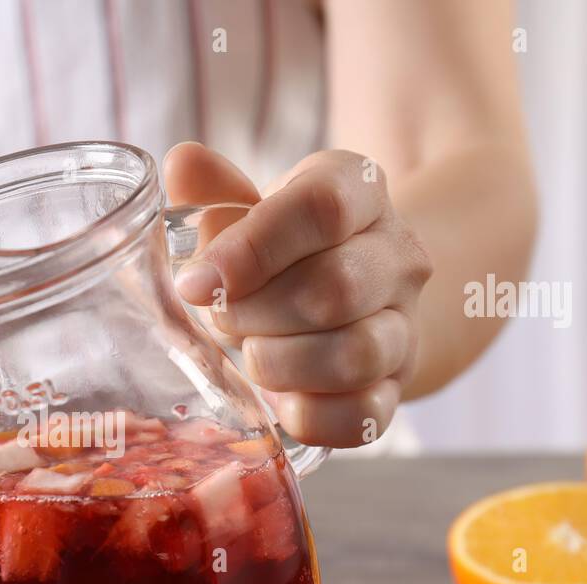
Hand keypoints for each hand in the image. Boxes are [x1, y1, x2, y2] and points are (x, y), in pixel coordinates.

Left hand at [165, 143, 431, 447]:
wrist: (355, 304)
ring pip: (353, 355)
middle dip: (255, 315)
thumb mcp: (251, 213)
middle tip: (221, 320)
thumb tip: (182, 163)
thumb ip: (214, 195)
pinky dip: (307, 416)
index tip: (194, 284)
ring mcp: (405, 327)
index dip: (252, 249)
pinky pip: (360, 416)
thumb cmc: (284, 256)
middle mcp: (398, 256)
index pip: (321, 209)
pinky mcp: (396, 391)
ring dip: (278, 365)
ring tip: (249, 357)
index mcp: (361, 191)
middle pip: (334, 289)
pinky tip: (276, 402)